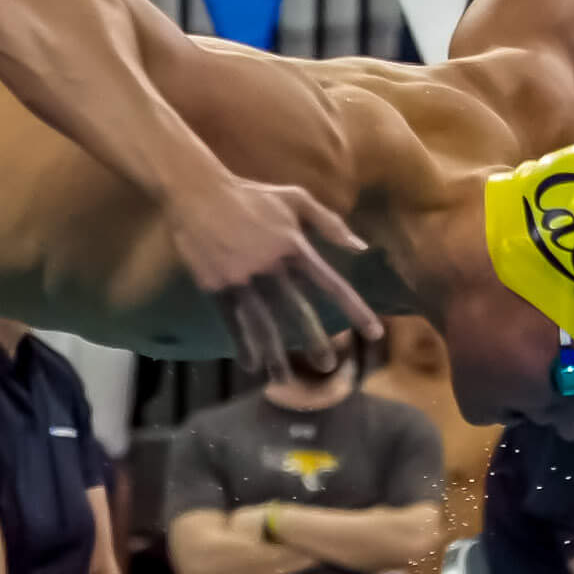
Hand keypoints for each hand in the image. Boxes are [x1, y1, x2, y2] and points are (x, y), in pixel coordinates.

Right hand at [163, 171, 380, 378]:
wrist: (198, 193)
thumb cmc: (251, 195)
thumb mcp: (295, 198)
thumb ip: (329, 222)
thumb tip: (360, 246)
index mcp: (295, 246)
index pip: (332, 285)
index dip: (356, 310)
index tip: (375, 332)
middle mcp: (272, 267)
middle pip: (298, 312)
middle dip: (314, 341)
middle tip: (328, 365)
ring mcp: (243, 279)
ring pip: (264, 325)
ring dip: (275, 355)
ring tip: (283, 379)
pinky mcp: (217, 287)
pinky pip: (233, 323)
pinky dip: (242, 345)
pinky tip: (249, 364)